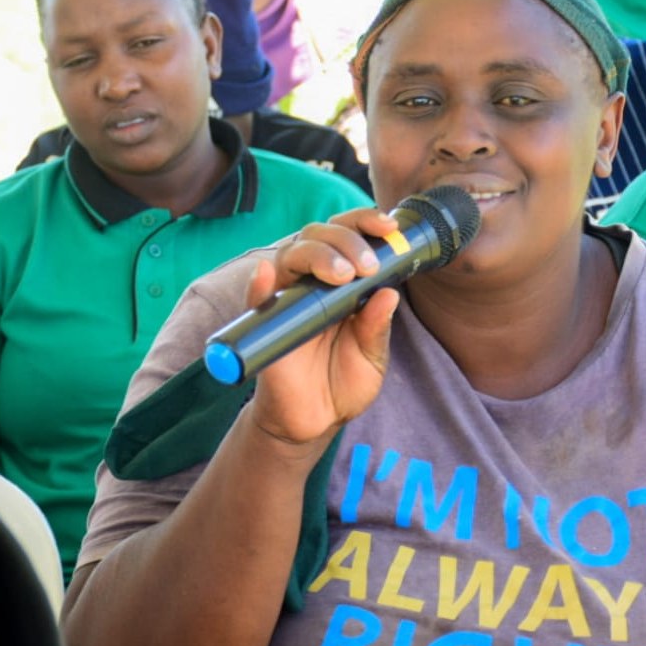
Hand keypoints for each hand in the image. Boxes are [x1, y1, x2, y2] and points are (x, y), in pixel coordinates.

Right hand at [245, 207, 399, 449]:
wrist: (315, 422)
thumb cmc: (344, 383)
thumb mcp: (372, 357)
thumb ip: (376, 328)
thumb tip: (389, 294)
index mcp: (342, 282)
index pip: (347, 235)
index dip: (364, 222)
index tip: (388, 227)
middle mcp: (312, 283)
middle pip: (318, 236)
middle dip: (346, 241)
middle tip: (367, 267)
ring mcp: (287, 300)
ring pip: (290, 255)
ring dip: (316, 254)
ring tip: (342, 275)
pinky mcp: (264, 325)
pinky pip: (256, 299)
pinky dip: (258, 284)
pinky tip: (266, 274)